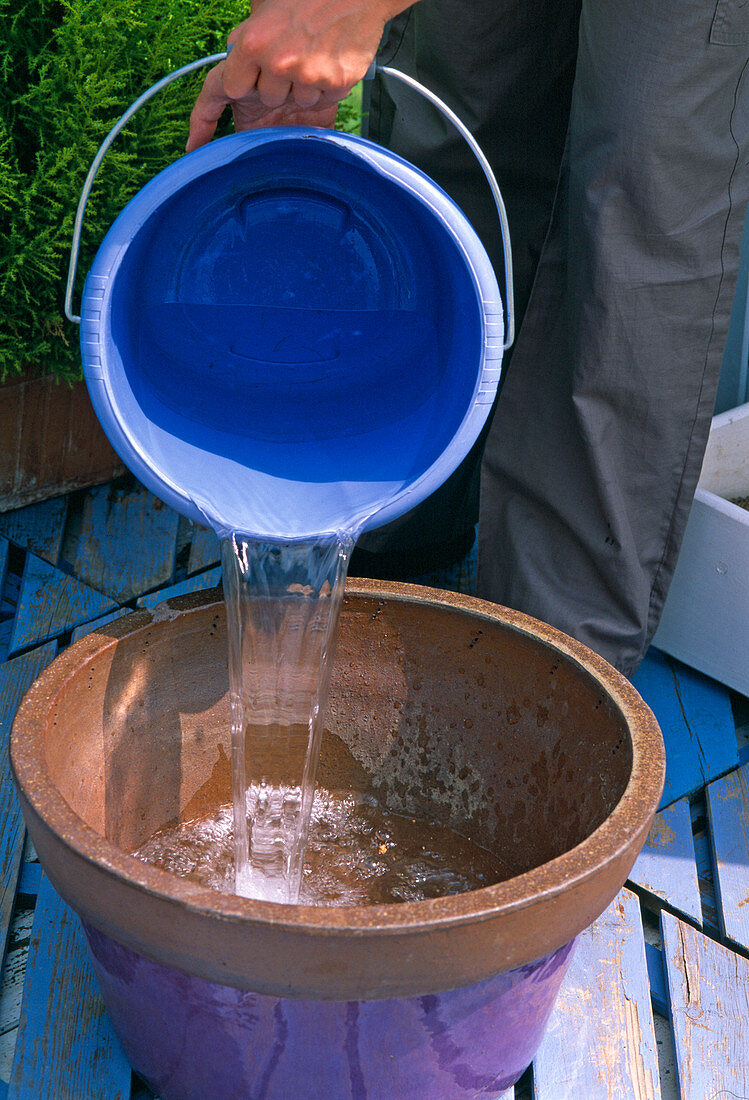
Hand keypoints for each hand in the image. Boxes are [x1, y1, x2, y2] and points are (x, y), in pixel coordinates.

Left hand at [186, 0, 410, 150]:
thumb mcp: (263, 9)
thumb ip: (245, 40)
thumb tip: (232, 67)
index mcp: (252, 42)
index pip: (230, 88)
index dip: (239, 87)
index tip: (211, 128)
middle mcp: (278, 61)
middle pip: (266, 100)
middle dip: (276, 85)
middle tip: (291, 56)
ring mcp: (309, 76)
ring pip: (297, 102)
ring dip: (304, 86)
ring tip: (314, 54)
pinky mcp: (335, 84)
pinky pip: (324, 99)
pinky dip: (328, 85)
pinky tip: (331, 59)